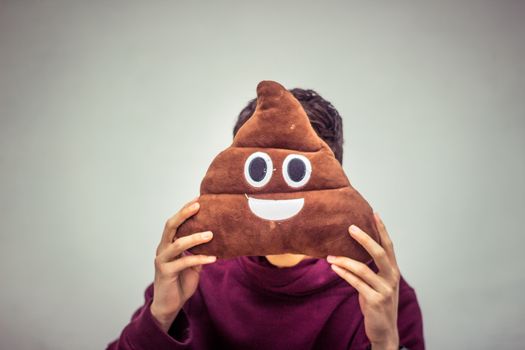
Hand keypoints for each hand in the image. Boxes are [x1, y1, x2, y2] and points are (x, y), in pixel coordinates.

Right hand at [150, 197, 216, 332]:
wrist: (169, 305)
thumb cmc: (180, 281)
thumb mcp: (192, 264)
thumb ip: (198, 250)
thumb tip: (215, 237)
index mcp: (168, 244)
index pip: (175, 222)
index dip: (184, 210)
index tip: (199, 199)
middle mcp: (162, 249)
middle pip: (170, 226)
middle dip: (184, 214)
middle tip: (198, 206)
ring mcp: (162, 260)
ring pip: (177, 244)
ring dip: (195, 238)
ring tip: (211, 234)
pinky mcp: (166, 273)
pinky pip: (184, 262)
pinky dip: (199, 259)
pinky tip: (213, 258)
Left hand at [326, 212, 399, 349]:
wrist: (385, 330)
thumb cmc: (377, 303)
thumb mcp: (377, 283)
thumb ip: (370, 269)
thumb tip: (349, 251)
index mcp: (393, 270)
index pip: (388, 245)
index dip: (382, 229)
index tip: (374, 213)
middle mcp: (392, 277)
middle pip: (379, 253)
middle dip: (364, 239)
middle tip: (350, 227)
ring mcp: (385, 289)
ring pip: (363, 269)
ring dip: (344, 260)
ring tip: (329, 255)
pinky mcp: (375, 300)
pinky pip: (356, 283)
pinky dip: (343, 274)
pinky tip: (333, 267)